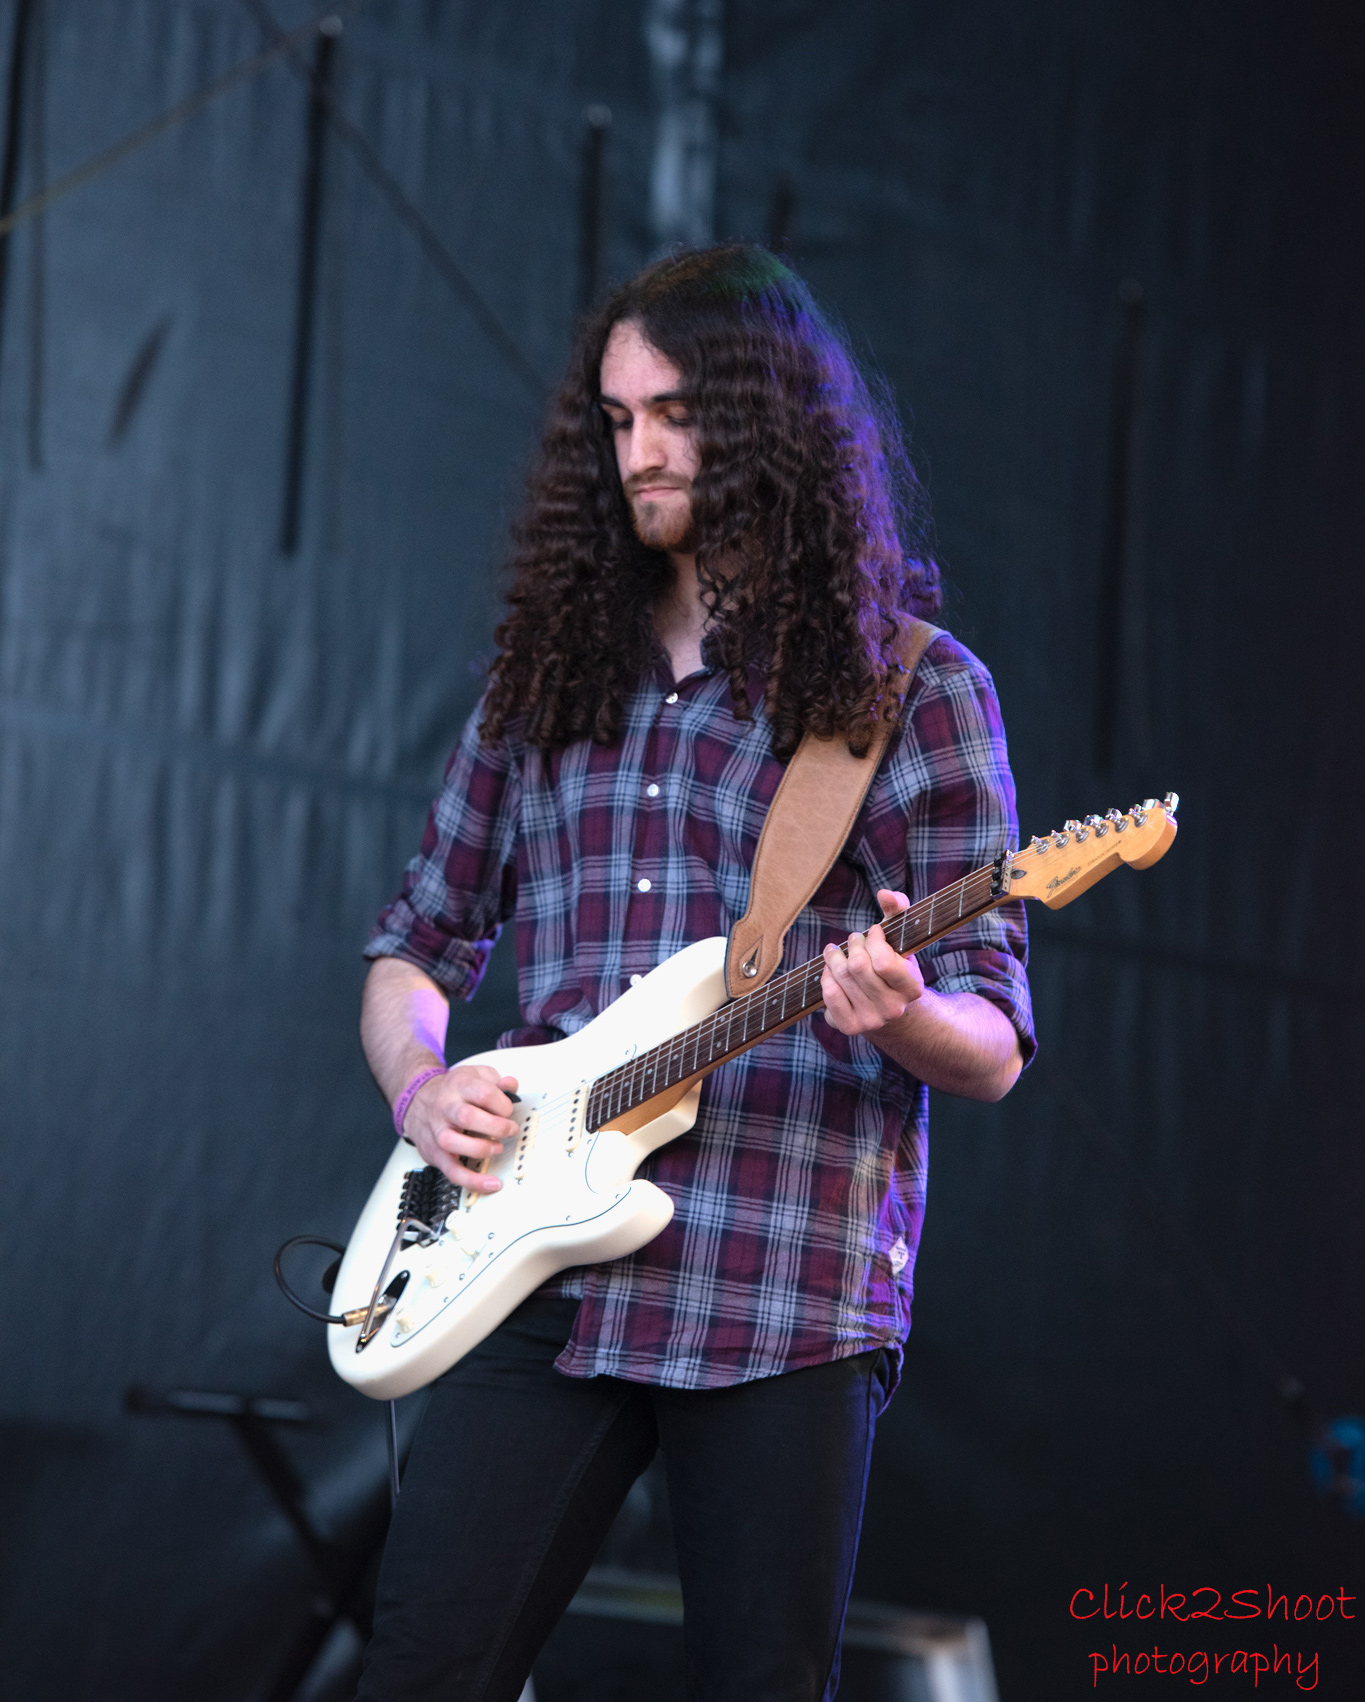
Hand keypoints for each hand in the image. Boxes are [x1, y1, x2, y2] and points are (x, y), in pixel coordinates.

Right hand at [402, 1065, 519, 1192]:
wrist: (417, 1100)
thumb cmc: (453, 1091)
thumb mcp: (475, 1075)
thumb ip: (496, 1081)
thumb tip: (511, 1086)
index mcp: (459, 1086)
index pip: (483, 1093)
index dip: (503, 1104)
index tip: (509, 1110)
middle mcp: (445, 1108)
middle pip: (467, 1116)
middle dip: (495, 1126)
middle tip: (510, 1130)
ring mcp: (438, 1131)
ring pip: (453, 1143)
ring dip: (481, 1149)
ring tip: (497, 1147)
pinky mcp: (435, 1153)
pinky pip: (451, 1171)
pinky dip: (472, 1180)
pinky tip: (489, 1183)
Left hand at [821, 888, 924, 1036]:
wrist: (885, 1004)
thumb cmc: (892, 962)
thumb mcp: (901, 936)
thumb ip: (898, 909)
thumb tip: (884, 893)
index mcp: (912, 988)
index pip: (883, 961)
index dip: (873, 940)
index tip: (873, 932)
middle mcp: (894, 1009)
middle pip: (857, 967)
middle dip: (851, 945)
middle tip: (852, 939)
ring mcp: (871, 1021)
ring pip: (840, 977)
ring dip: (834, 957)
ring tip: (836, 952)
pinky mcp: (849, 1027)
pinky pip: (828, 994)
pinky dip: (826, 977)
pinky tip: (831, 972)